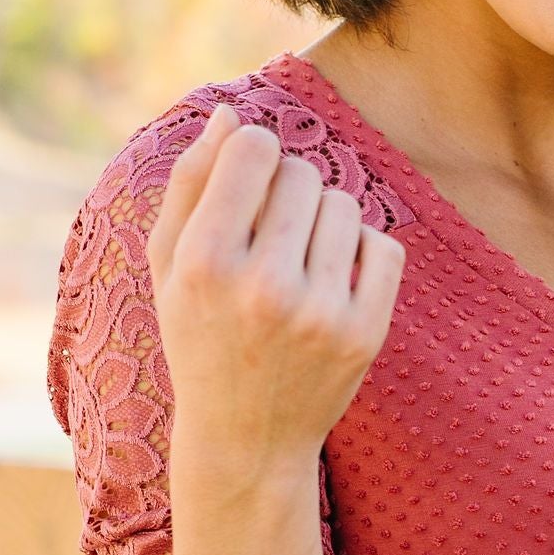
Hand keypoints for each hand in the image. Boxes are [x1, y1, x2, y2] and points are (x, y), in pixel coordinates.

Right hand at [145, 103, 404, 477]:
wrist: (245, 438)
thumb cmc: (199, 338)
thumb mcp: (170, 266)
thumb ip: (190, 184)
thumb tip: (230, 115)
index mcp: (205, 263)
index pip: (254, 148)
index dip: (252, 153)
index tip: (247, 183)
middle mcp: (263, 287)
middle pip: (302, 172)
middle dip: (287, 188)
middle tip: (270, 233)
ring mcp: (320, 313)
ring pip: (344, 203)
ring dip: (324, 220)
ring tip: (298, 261)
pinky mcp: (365, 334)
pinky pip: (383, 245)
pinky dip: (362, 252)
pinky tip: (333, 281)